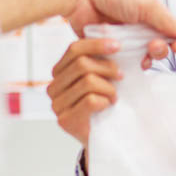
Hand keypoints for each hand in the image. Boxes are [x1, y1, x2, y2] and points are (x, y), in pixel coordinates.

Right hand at [48, 35, 172, 146]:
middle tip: (122, 76)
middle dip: (108, 68)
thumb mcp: (103, 76)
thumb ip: (99, 60)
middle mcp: (54, 86)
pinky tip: (107, 106)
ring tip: (115, 96)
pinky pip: (90, 100)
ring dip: (109, 88)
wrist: (105, 137)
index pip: (74, 49)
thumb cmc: (105, 102)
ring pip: (88, 81)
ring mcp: (57, 104)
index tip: (117, 46)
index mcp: (60, 71)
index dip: (97, 44)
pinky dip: (105, 101)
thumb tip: (113, 39)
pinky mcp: (65, 120)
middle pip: (81, 64)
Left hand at [65, 0, 175, 57]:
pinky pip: (119, 61)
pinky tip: (126, 62)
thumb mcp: (146, 4)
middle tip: (154, 47)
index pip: (170, 32)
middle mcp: (137, 26)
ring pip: (140, 57)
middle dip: (161, 50)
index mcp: (149, 13)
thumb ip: (167, 21)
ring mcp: (122, 38)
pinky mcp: (106, 48)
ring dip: (145, 58)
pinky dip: (125, 64)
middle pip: (157, 48)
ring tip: (142, 55)